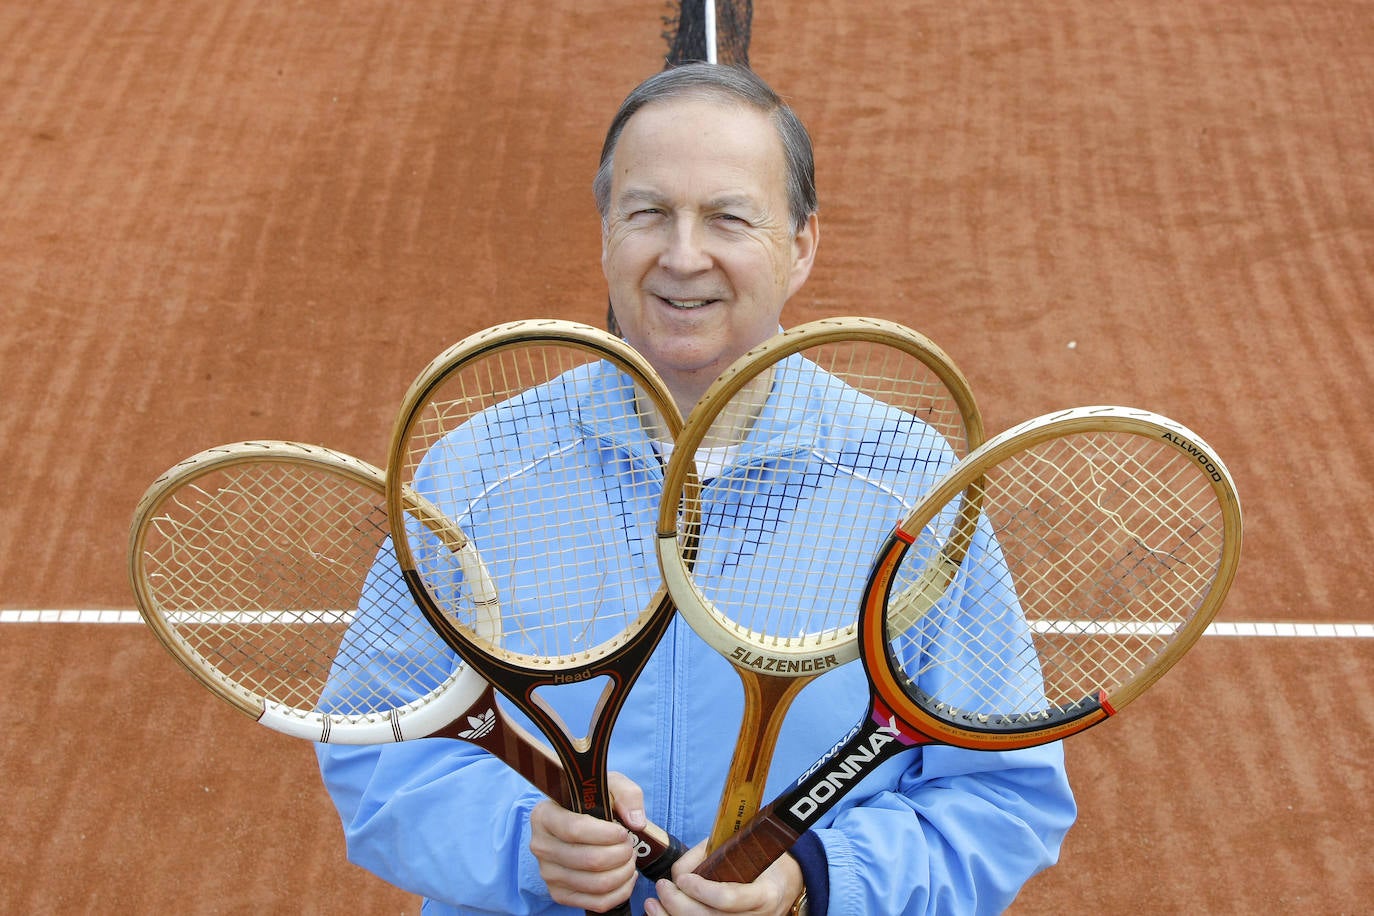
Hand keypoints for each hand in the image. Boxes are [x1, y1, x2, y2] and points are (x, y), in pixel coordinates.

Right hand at [528, 772, 645, 912]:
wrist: (577, 823)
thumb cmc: (592, 802)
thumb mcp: (609, 785)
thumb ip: (627, 794)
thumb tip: (636, 822)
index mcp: (544, 816)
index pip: (575, 830)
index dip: (606, 834)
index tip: (622, 831)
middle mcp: (541, 846)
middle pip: (590, 860)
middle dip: (621, 854)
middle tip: (630, 845)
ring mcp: (548, 874)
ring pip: (597, 884)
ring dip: (624, 872)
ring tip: (629, 858)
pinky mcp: (560, 894)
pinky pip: (598, 903)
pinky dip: (621, 891)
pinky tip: (626, 875)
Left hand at [644, 841, 803, 915]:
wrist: (782, 887)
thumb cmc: (761, 864)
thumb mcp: (745, 852)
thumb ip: (712, 856)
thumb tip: (680, 871)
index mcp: (765, 894)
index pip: (728, 898)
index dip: (701, 890)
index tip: (681, 879)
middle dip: (678, 904)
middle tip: (662, 887)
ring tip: (653, 904)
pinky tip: (662, 915)